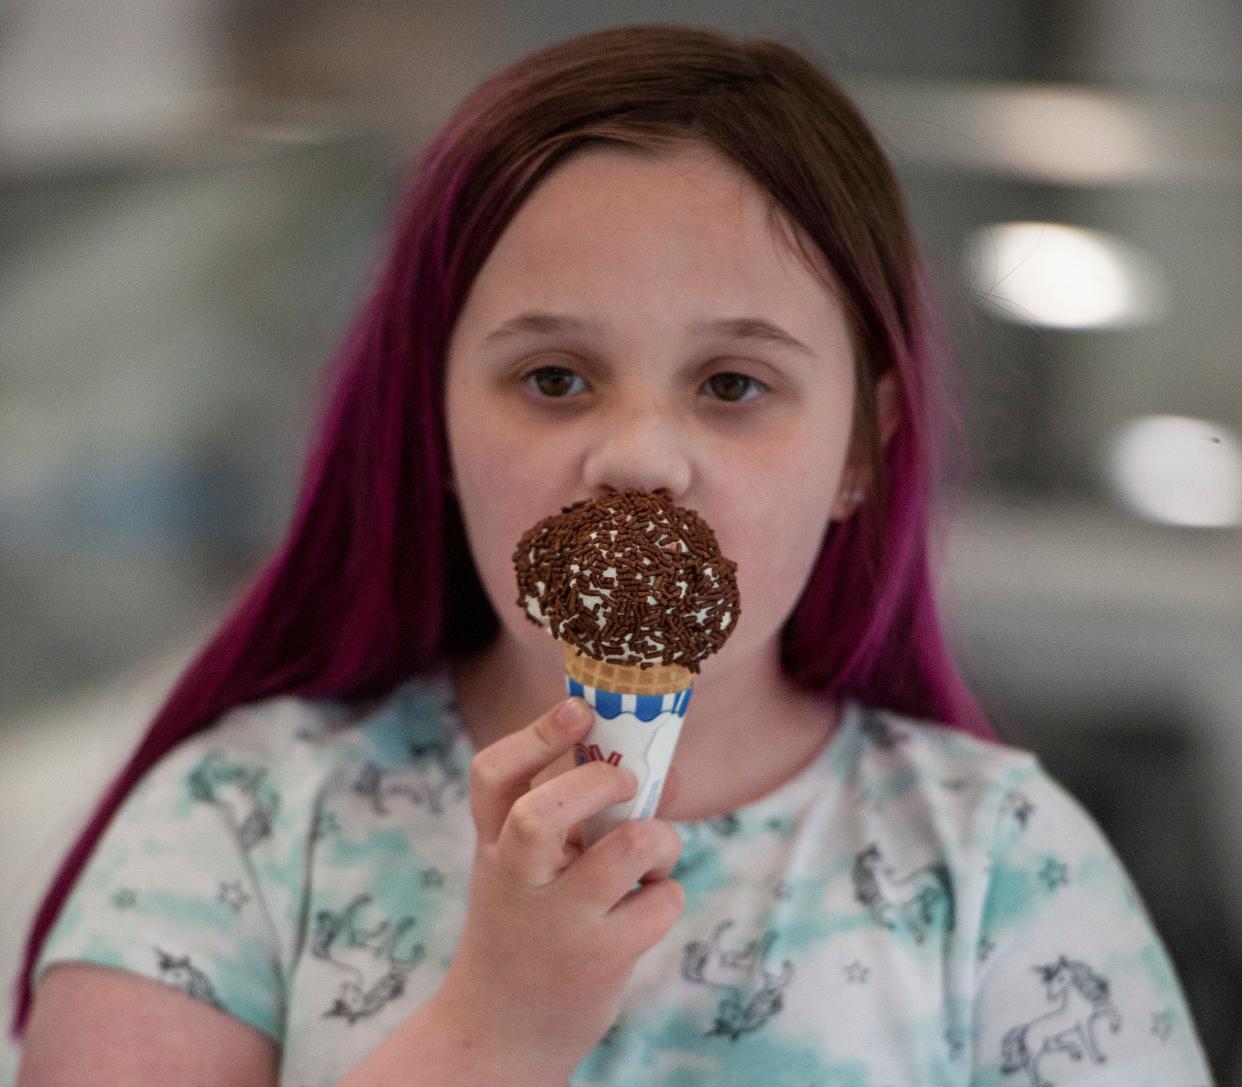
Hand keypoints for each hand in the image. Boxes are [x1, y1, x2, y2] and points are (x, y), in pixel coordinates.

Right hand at [434, 697, 685, 1081]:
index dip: (536, 735)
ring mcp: (559, 923)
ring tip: (651, 852)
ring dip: (658, 837)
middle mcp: (517, 879)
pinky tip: (647, 905)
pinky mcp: (601, 959)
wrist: (503, 1028)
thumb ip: (585, 817)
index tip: (580, 710)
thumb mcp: (533, 866)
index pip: (492, 776)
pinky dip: (667, 893)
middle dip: (599, 784)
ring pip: (626, 850)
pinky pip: (660, 901)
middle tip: (625, 785)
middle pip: (541, 814)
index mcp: (493, 844)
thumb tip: (667, 777)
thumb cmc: (530, 923)